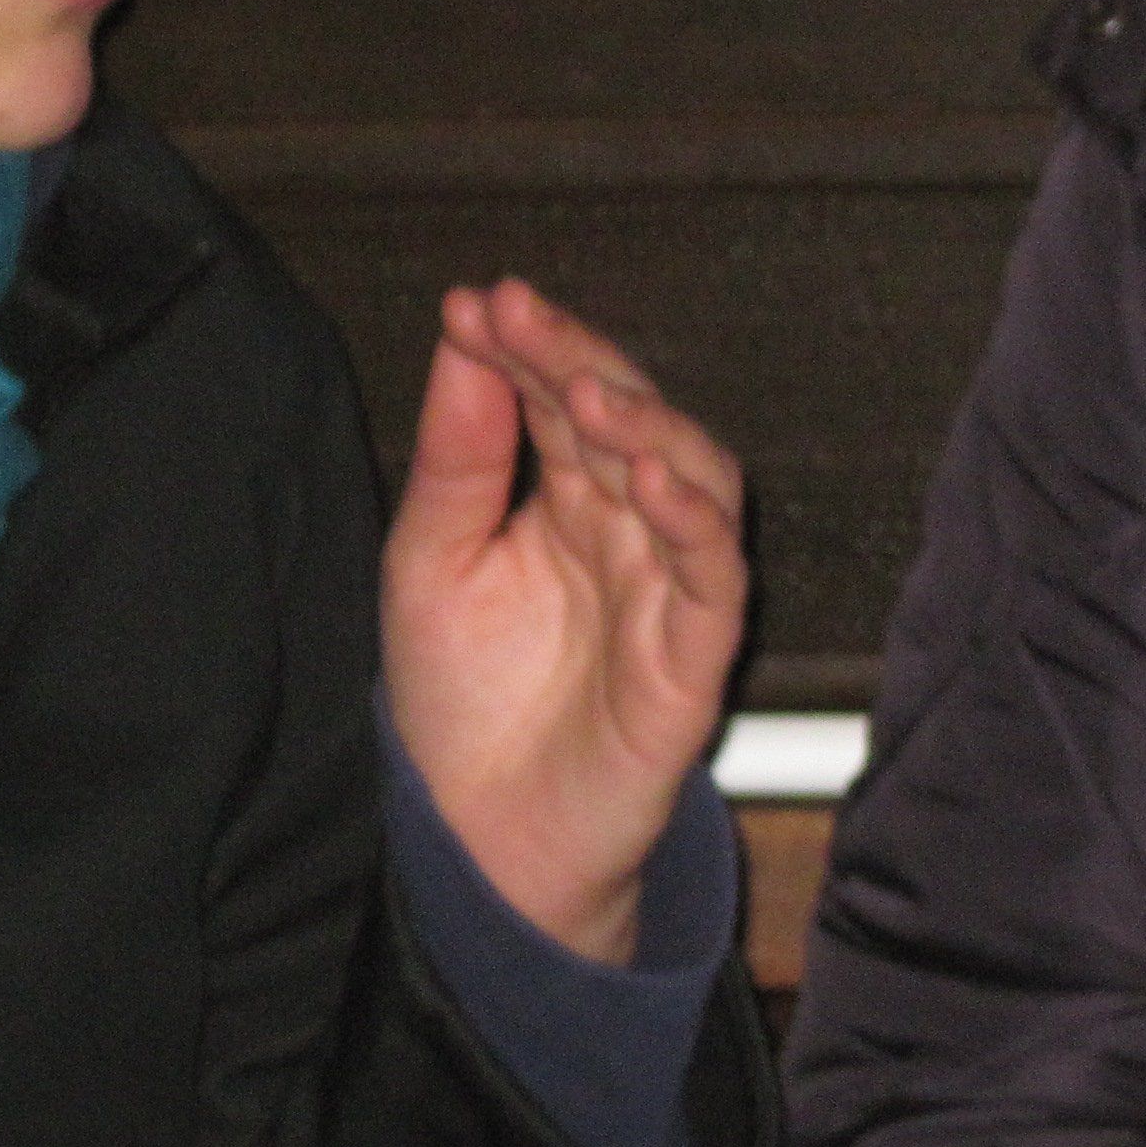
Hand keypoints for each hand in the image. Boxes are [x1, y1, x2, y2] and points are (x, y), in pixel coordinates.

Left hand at [380, 279, 748, 964]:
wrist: (478, 841)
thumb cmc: (464, 703)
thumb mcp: (429, 564)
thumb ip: (456, 461)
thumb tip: (463, 343)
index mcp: (563, 496)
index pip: (559, 396)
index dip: (527, 345)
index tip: (479, 305)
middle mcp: (625, 526)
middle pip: (629, 416)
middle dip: (579, 359)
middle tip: (522, 319)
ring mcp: (665, 585)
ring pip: (696, 476)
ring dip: (649, 424)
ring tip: (590, 392)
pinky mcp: (692, 656)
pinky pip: (716, 576)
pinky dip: (694, 520)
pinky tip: (651, 479)